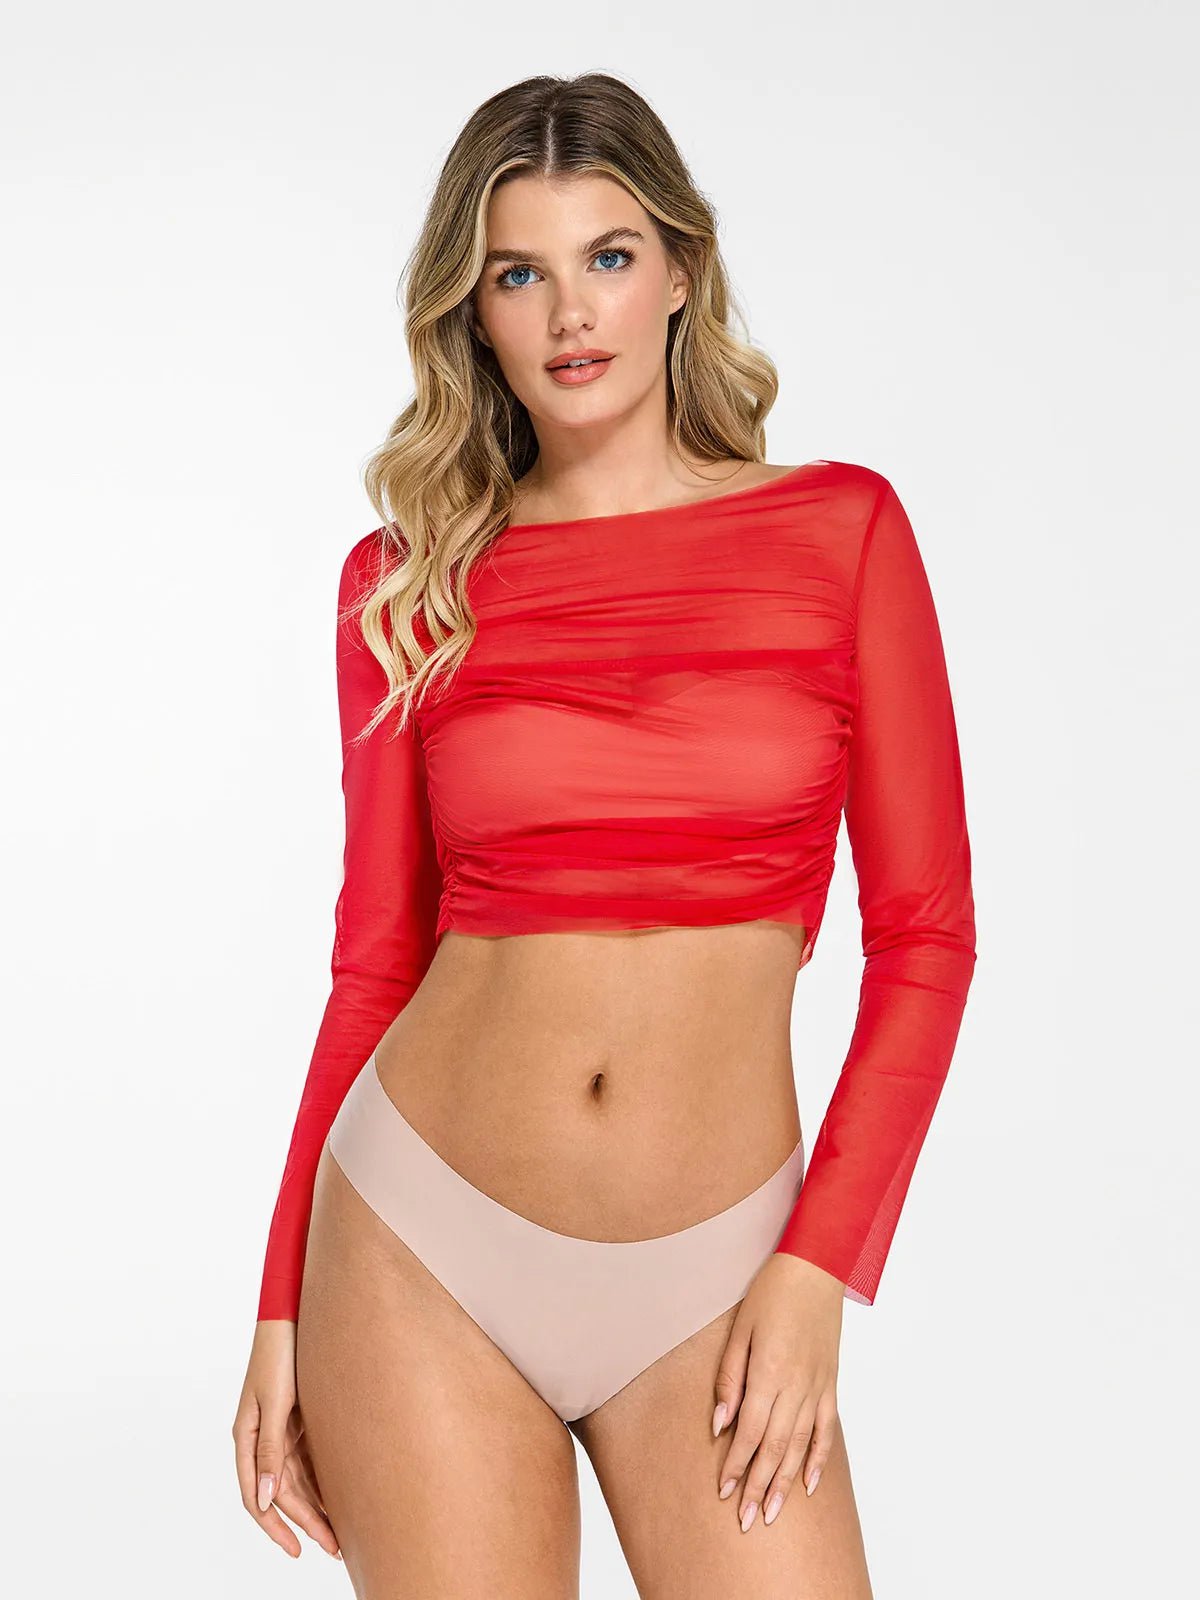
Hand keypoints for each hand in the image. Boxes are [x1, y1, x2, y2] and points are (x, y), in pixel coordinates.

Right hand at [232, 1319, 341, 1560]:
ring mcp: (280, 1428)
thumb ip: (269, 1450)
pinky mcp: (297, 1417)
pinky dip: (321, 1479)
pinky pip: (308, 1458)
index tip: (297, 1550)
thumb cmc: (280, 1354)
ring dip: (316, 1505)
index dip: (275, 1527)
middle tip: (333, 1547)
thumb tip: (264, 1499)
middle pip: (280, 1492)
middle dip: (306, 1522)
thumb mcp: (276, 1403)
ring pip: (296, 1479)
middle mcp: (261, 1437)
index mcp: (246, 1436)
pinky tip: (339, 1495)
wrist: (293, 1313)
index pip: (255, 1496)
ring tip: (340, 1531)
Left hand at [711, 1253, 843, 1530]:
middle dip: (759, 1486)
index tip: (724, 1491)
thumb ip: (730, 1378)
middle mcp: (797, 1386)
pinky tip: (808, 1484)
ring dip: (785, 1482)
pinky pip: (827, 1429)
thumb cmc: (772, 1292)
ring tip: (772, 1513)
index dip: (736, 1464)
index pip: (750, 1431)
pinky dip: (818, 1458)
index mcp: (770, 1372)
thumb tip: (720, 1422)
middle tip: (747, 1520)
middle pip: (775, 1447)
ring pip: (801, 1446)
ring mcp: (817, 1387)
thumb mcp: (741, 1329)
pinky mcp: (831, 1383)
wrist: (816, 1267)